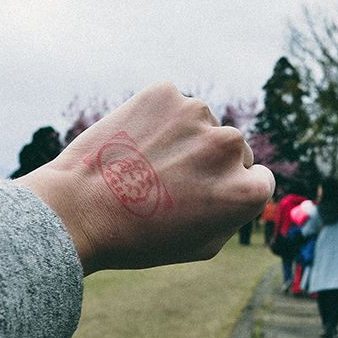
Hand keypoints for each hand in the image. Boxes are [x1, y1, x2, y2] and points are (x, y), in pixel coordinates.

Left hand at [19, 81, 274, 273]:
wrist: (77, 210)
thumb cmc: (139, 238)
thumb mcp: (203, 245)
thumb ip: (236, 212)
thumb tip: (248, 183)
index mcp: (246, 189)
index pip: (260, 178)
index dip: (228, 190)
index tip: (201, 197)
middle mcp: (229, 145)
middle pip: (232, 150)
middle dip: (208, 163)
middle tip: (167, 185)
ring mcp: (197, 113)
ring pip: (200, 125)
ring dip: (182, 139)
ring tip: (143, 166)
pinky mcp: (164, 92)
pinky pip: (171, 106)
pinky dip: (157, 119)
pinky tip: (132, 145)